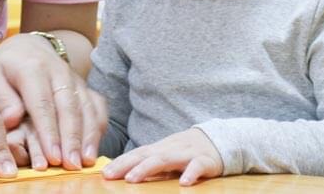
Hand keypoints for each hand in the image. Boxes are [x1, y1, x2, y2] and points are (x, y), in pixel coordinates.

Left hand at [0, 33, 106, 169]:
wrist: (28, 48)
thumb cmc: (8, 69)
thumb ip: (2, 99)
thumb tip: (12, 120)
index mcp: (32, 67)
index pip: (42, 102)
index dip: (48, 131)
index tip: (52, 156)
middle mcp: (58, 71)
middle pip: (68, 106)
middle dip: (71, 138)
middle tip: (72, 164)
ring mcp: (75, 79)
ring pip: (86, 107)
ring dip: (88, 136)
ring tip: (85, 161)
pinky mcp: (85, 87)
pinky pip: (97, 107)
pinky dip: (98, 128)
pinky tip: (93, 149)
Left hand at [102, 128, 222, 185]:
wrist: (219, 140)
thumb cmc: (187, 152)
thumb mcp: (168, 156)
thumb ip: (151, 164)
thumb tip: (127, 174)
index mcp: (160, 148)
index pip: (137, 153)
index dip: (120, 162)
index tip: (105, 172)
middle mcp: (170, 149)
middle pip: (145, 155)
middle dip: (126, 165)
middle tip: (110, 175)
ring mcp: (187, 153)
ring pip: (165, 158)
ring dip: (147, 168)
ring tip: (132, 178)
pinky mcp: (206, 160)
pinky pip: (198, 166)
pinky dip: (191, 174)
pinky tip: (183, 184)